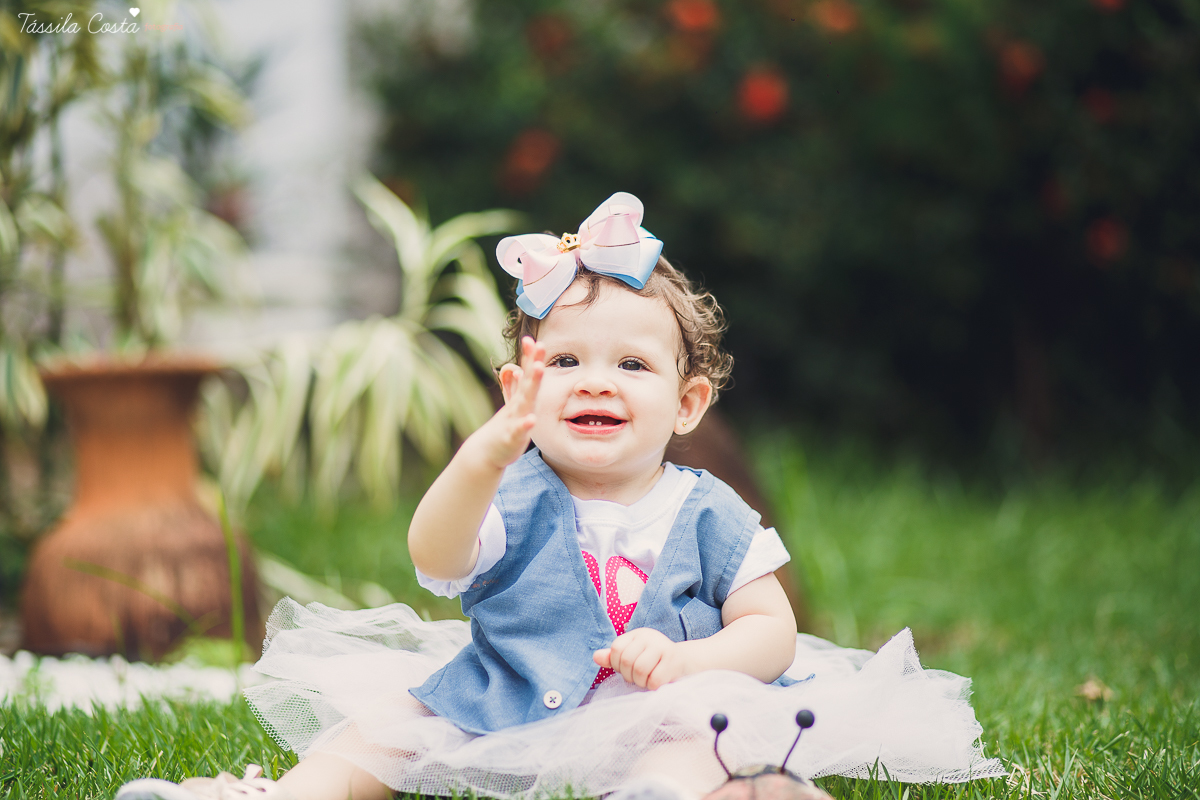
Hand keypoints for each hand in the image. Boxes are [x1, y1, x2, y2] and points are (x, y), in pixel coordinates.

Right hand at [472, 337, 543, 469]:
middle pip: (528, 382)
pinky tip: (532, 418)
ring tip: (539, 368)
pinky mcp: (511, 437)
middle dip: (533, 363)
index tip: (534, 339)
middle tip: (540, 345)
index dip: (530, 357)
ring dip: (532, 384)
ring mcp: (514, 420)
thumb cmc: (505, 427)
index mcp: (520, 399)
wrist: (487, 452)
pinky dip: (525, 424)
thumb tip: (517, 367)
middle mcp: (518, 406)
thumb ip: (516, 386)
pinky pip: (519, 430)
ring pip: (524, 401)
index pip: (526, 374)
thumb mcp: (513, 405)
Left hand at [593, 628, 689, 689]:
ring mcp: (662, 647)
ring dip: (640, 682)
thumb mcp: (633, 656)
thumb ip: (613, 657)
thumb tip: (595, 657)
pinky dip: (652, 686)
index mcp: (637, 634)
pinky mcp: (673, 661)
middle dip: (629, 676)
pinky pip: (654, 680)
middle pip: (627, 661)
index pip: (616, 648)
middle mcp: (649, 637)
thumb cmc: (653, 662)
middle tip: (637, 678)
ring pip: (640, 670)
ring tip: (646, 680)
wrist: (685, 663)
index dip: (617, 664)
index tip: (626, 669)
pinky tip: (656, 682)